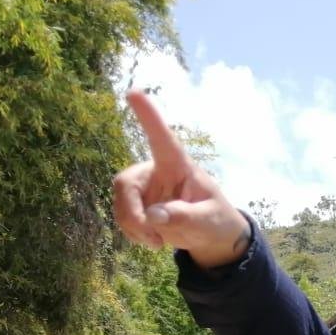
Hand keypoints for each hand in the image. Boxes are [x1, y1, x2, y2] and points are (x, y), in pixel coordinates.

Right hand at [112, 90, 250, 268]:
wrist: (210, 235)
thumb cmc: (214, 218)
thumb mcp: (208, 221)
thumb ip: (185, 217)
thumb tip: (154, 216)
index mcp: (179, 166)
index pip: (162, 138)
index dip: (148, 116)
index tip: (134, 92)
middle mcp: (156, 171)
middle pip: (125, 183)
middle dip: (131, 213)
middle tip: (151, 236)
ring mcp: (144, 188)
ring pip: (120, 203)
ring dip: (134, 228)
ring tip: (158, 242)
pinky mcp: (137, 204)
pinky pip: (122, 217)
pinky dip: (133, 233)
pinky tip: (153, 240)